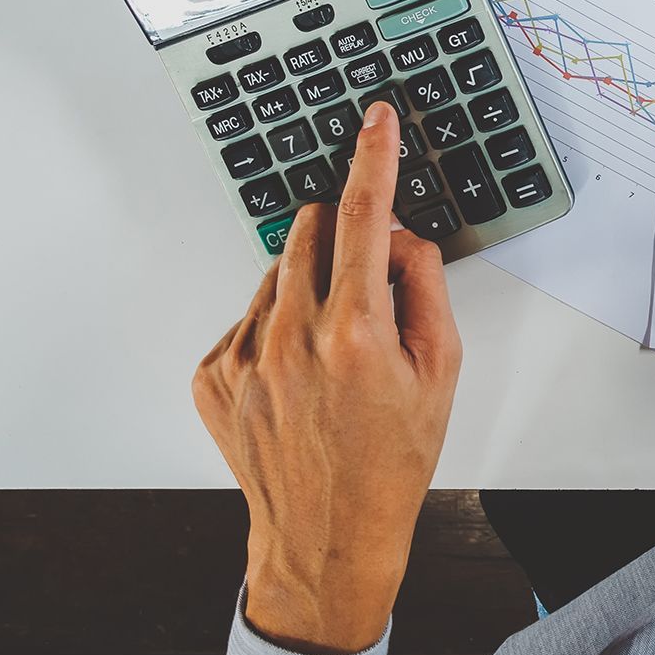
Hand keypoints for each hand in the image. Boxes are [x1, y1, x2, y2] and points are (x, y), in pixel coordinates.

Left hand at [192, 101, 462, 653]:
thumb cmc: (391, 459)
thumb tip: (400, 237)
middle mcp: (290, 338)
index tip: (375, 120)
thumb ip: (424, 286)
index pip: (363, 218)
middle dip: (342, 237)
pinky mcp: (212, 374)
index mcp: (356, 334)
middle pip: (309, 231)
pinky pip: (248, 315)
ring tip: (333, 351)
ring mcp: (242, 357)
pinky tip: (299, 374)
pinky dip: (277, 325)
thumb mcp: (442, 370)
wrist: (327, 534)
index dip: (374, 159)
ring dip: (309, 286)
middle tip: (369, 292)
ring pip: (278, 271)